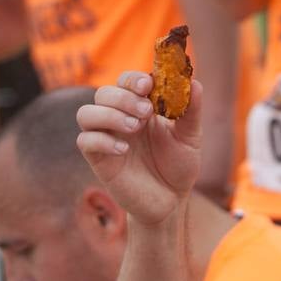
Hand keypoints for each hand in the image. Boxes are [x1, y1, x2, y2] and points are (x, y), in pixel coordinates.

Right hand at [77, 72, 202, 225]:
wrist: (171, 201)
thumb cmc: (178, 166)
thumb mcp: (190, 138)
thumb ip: (191, 111)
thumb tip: (195, 83)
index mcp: (140, 107)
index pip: (127, 81)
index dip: (133, 79)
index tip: (147, 86)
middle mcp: (119, 118)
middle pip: (104, 93)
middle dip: (124, 97)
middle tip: (146, 111)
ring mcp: (107, 137)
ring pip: (87, 113)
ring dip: (109, 115)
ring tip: (134, 127)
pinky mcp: (99, 159)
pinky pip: (85, 141)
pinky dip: (101, 141)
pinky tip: (123, 150)